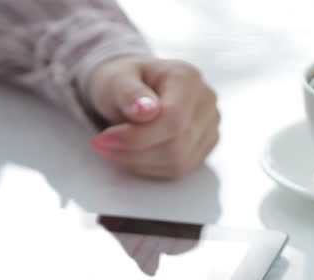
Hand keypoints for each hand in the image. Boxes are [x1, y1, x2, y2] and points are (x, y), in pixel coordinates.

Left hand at [86, 56, 219, 178]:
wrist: (131, 89)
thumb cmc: (122, 81)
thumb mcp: (115, 79)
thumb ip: (129, 92)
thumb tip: (146, 110)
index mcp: (187, 77)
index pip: (172, 120)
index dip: (137, 137)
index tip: (104, 139)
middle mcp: (205, 100)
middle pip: (177, 145)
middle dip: (134, 152)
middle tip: (103, 145)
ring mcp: (210, 124)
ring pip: (179, 162)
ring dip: (140, 162)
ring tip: (115, 148)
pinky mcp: (206, 145)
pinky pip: (180, 169)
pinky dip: (150, 167)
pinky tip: (133, 154)